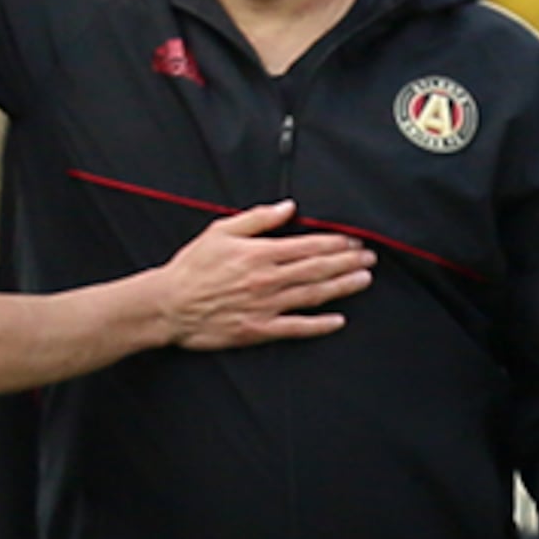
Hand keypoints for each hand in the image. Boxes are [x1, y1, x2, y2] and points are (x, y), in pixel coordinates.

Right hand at [157, 203, 374, 349]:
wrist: (169, 305)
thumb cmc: (192, 268)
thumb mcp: (221, 232)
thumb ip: (258, 219)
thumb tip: (288, 208)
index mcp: (259, 254)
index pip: (307, 246)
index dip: (335, 242)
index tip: (353, 240)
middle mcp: (267, 280)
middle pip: (317, 269)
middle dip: (347, 262)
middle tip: (369, 258)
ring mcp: (265, 307)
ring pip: (313, 295)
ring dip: (342, 287)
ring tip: (364, 280)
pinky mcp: (259, 330)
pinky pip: (296, 328)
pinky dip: (319, 325)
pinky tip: (338, 321)